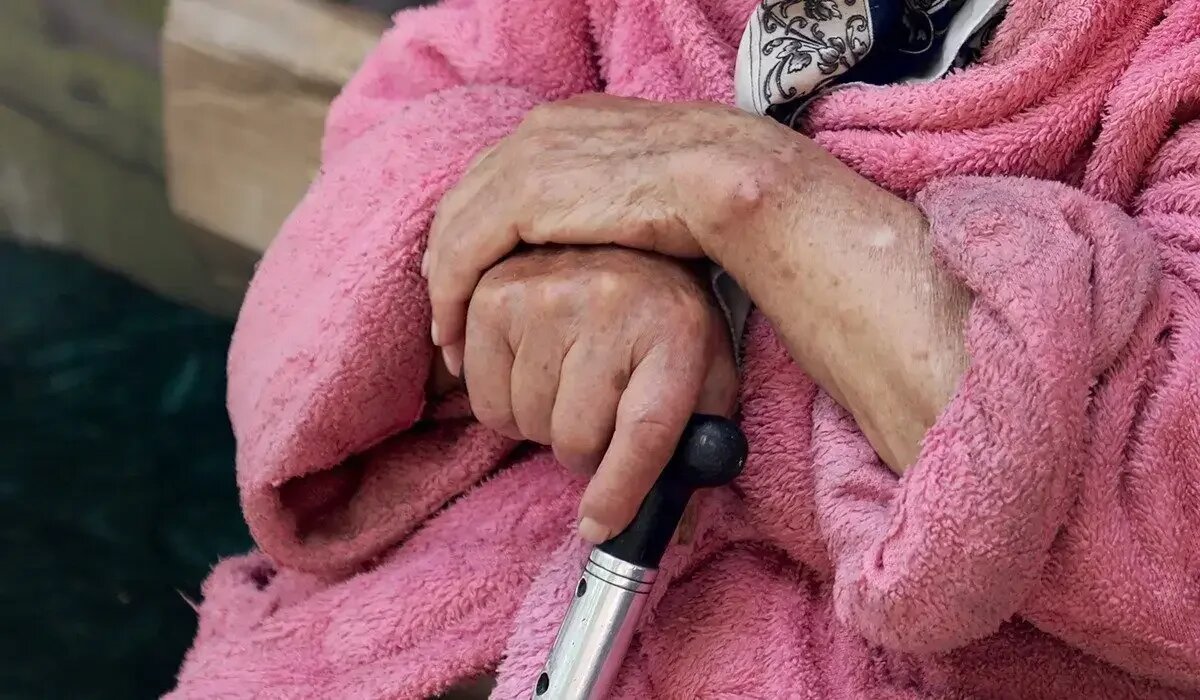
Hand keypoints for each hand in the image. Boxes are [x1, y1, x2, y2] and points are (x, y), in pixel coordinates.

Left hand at [426, 93, 799, 374]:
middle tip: (445, 312)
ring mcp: (528, 157)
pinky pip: (463, 253)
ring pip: (454, 228)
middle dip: (448, 257)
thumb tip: (606, 238)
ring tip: (445, 337)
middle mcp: (539, 129)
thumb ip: (614, 200)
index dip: (478, 228)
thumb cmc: (710, 192)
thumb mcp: (650, 186)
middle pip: (466, 198)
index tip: (474, 278)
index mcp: (568, 122)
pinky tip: (452, 335)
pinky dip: (450, 296)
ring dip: (443, 285)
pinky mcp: (526, 194)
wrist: (726, 175)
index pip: (498, 175)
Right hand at [463, 246, 735, 541]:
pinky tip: (532, 369)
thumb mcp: (704, 378)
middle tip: (596, 420)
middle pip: (575, 438)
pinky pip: (483, 397)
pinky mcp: (497, 294)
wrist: (628, 242)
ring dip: (542, 424)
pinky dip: (502, 402)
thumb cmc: (667, 325)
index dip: (621, 490)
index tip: (600, 526)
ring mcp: (549, 294)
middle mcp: (613, 305)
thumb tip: (672, 533)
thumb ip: (696, 450)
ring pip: (524, 422)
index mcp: (679, 332)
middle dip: (584, 451)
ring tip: (566, 386)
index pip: (647, 431)